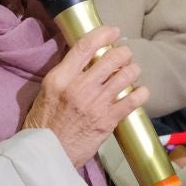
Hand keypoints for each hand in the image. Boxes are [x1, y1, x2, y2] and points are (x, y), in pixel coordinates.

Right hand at [21, 26, 147, 168]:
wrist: (47, 155)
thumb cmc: (44, 123)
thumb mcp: (47, 91)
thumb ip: (65, 74)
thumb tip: (84, 57)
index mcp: (61, 77)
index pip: (85, 46)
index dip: (104, 34)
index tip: (114, 31)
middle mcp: (79, 87)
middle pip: (112, 58)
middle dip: (124, 53)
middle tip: (125, 55)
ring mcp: (95, 103)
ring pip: (126, 75)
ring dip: (133, 70)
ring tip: (132, 71)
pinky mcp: (108, 120)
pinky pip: (132, 100)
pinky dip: (141, 93)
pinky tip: (141, 92)